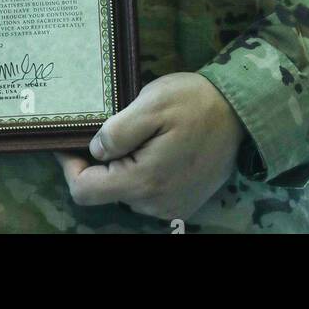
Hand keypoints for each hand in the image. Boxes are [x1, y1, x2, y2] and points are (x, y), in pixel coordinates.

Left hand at [56, 72, 244, 222]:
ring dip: (125, 166)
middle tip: (113, 126)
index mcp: (143, 181)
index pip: (85, 191)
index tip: (68, 143)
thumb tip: (94, 150)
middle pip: (106, 192)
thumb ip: (118, 130)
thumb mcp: (152, 103)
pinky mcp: (184, 202)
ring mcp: (172, 206)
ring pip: (128, 192)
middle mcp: (155, 204)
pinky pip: (149, 193)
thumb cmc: (194, 102)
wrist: (240, 113)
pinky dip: (144, 172)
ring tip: (142, 132)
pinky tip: (158, 145)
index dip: (69, 167)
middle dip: (102, 162)